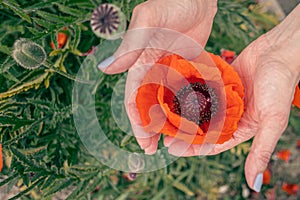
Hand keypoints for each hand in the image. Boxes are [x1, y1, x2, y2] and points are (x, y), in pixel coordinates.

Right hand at [99, 0, 217, 153]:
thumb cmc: (173, 3)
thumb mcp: (149, 20)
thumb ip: (131, 43)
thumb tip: (108, 68)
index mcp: (141, 63)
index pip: (135, 98)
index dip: (137, 122)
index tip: (144, 142)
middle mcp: (154, 71)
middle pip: (150, 106)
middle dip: (152, 128)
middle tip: (158, 150)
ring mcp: (172, 72)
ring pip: (168, 104)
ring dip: (170, 123)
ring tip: (177, 141)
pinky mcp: (188, 70)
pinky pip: (187, 93)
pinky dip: (189, 109)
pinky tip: (195, 121)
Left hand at [165, 5, 299, 191]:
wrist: (279, 51)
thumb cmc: (280, 85)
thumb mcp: (272, 121)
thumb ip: (262, 151)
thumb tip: (254, 184)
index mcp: (240, 127)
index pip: (212, 143)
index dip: (194, 148)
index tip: (174, 150)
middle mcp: (230, 114)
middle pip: (202, 127)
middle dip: (184, 132)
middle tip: (163, 134)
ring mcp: (223, 97)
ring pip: (199, 109)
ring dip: (184, 113)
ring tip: (164, 116)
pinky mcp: (218, 81)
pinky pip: (201, 89)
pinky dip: (189, 93)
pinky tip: (174, 94)